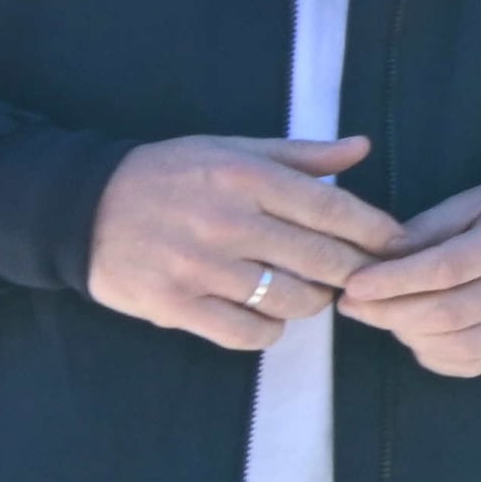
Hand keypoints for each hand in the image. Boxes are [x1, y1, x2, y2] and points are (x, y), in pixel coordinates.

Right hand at [85, 134, 400, 350]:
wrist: (83, 208)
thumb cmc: (169, 174)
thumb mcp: (231, 149)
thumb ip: (300, 155)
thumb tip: (362, 148)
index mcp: (247, 178)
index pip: (334, 209)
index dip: (376, 232)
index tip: (398, 245)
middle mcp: (229, 222)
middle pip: (323, 261)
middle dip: (356, 274)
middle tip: (365, 278)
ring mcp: (202, 268)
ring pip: (292, 302)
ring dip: (313, 302)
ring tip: (309, 292)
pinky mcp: (176, 306)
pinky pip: (248, 334)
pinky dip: (269, 330)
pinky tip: (266, 315)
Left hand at [335, 179, 480, 378]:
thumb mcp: (478, 199)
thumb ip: (430, 228)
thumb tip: (379, 258)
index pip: (447, 269)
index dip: (396, 281)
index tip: (354, 285)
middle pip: (448, 313)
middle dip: (390, 312)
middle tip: (353, 305)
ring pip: (457, 344)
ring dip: (407, 335)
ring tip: (382, 316)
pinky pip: (473, 363)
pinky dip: (434, 355)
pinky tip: (415, 336)